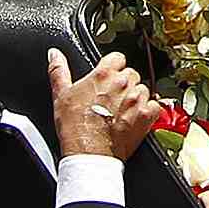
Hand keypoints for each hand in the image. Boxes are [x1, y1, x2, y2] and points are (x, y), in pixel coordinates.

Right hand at [51, 47, 160, 161]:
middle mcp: (123, 83)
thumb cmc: (74, 127)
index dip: (112, 67)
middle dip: (122, 83)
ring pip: (142, 88)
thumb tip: (55, 54)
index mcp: (103, 74)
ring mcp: (136, 99)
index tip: (107, 77)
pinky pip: (154, 105)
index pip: (117, 57)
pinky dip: (147, 110)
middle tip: (110, 98)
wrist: (88, 153)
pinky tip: (134, 117)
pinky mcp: (147, 115)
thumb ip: (59, 70)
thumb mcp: (60, 95)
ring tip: (120, 110)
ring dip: (134, 96)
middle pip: (130, 73)